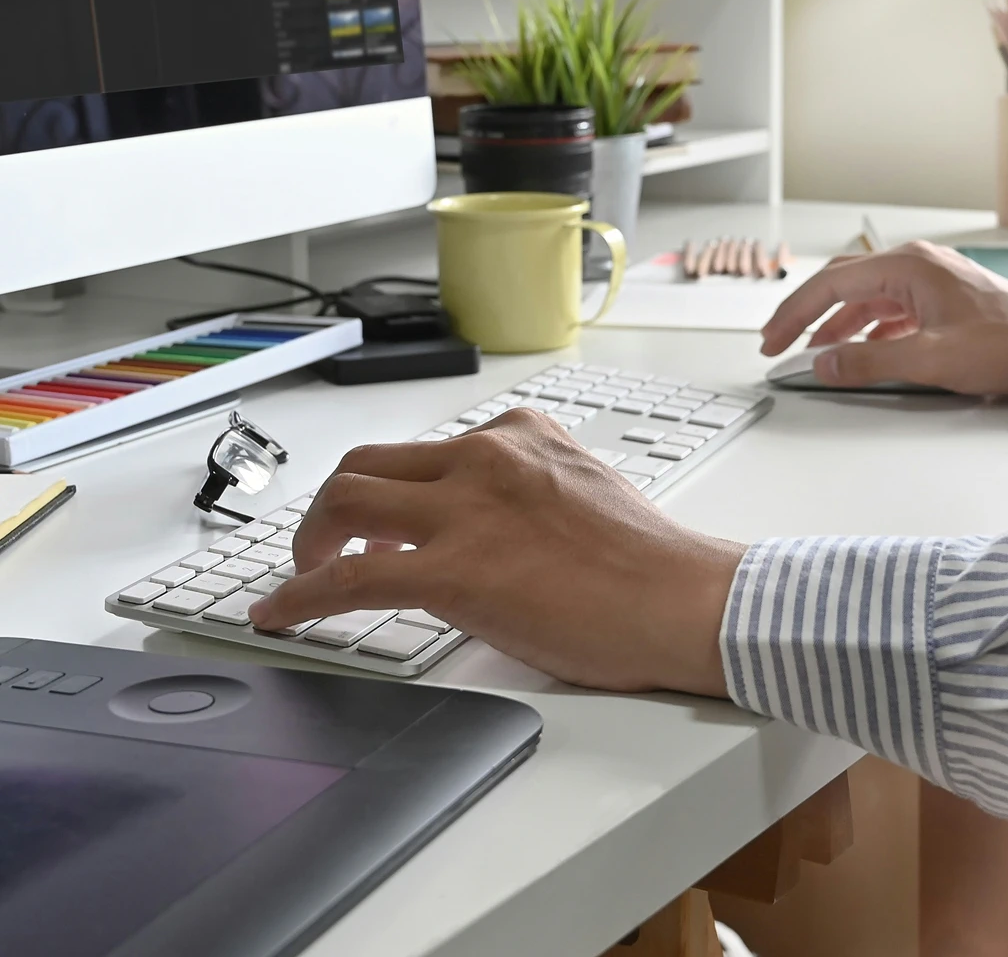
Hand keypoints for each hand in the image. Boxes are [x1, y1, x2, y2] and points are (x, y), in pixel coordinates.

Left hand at [249, 410, 742, 695]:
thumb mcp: (579, 490)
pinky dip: (301, 595)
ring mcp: (465, 510)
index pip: (425, 450)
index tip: (377, 519)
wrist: (683, 598)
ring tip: (305, 572)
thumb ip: (523, 490)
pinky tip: (282, 614)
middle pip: (369, 463)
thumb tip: (484, 524)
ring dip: (310, 539)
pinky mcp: (454, 571)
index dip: (390, 490)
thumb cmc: (648, 559)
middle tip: (328, 541)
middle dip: (333, 504)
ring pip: (347, 500)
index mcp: (516, 437)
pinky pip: (349, 579)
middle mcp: (483, 458)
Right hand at [761, 241, 1007, 395]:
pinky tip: (856, 350)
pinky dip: (861, 330)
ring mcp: (926, 283)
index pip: (829, 286)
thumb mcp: (930, 357)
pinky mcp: (937, 301)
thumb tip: (823, 364)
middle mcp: (914, 267)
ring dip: (831, 325)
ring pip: (861, 299)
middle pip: (839, 285)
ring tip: (809, 351)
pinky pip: (884, 311)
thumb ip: (869, 361)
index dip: (792, 315)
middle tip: (777, 341)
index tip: (771, 341)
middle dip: (804, 315)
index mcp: (907, 268)